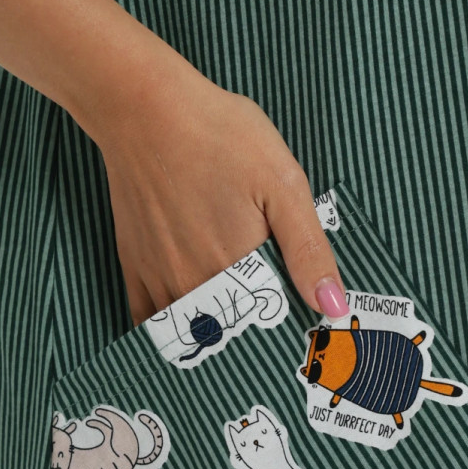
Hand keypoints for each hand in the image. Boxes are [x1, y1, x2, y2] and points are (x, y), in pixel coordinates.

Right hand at [0, 0, 348, 327]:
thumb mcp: (282, 184)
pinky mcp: (135, 267)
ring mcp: (160, 280)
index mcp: (237, 271)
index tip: (303, 357)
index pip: (269, 331)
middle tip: (274, 361)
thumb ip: (308, 250)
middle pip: (230, 341)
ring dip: (213, 350)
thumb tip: (332, 306)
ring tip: (236, 359)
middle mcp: (195, 286)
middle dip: (253, 353)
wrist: (142, 106)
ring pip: (191, 337)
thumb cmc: (218, 136)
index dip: (287, 347)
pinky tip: (187, 344)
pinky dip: (169, 338)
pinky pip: (148, 323)